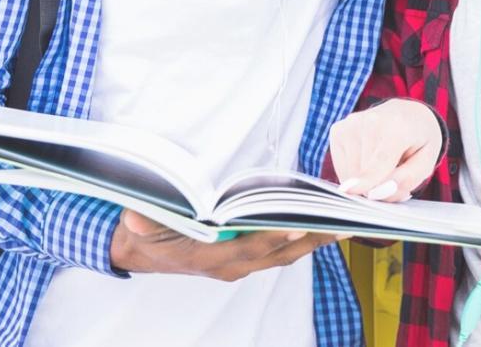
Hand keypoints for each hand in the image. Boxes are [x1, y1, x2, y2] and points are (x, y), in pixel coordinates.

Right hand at [110, 211, 333, 281]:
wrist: (141, 250)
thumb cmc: (145, 233)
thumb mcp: (139, 225)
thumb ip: (142, 221)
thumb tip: (135, 216)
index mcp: (212, 257)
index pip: (251, 247)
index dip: (276, 235)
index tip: (301, 220)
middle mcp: (232, 265)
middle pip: (281, 253)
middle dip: (313, 238)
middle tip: (345, 222)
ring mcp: (240, 264)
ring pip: (286, 253)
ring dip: (315, 239)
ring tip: (345, 221)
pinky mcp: (244, 257)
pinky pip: (280, 250)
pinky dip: (301, 237)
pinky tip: (321, 221)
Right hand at [328, 99, 443, 202]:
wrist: (407, 113)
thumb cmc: (417, 141)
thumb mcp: (426, 162)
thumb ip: (406, 180)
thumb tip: (374, 193)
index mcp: (399, 126)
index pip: (381, 159)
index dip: (367, 179)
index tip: (351, 191)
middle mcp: (371, 120)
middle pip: (365, 171)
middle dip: (377, 185)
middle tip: (394, 173)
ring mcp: (351, 124)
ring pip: (351, 172)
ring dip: (365, 180)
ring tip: (382, 163)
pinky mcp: (338, 131)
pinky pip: (342, 168)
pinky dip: (354, 173)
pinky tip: (368, 158)